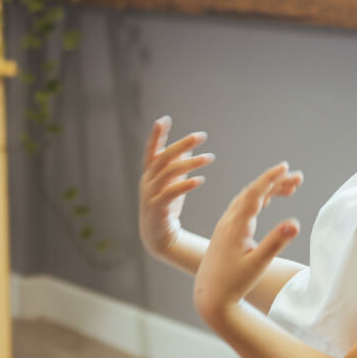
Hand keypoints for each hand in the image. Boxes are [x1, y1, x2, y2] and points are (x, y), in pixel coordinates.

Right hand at [139, 117, 213, 262]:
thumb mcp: (172, 184)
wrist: (158, 237)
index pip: (151, 150)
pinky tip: (200, 180)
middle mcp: (147, 181)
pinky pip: (170, 193)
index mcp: (149, 173)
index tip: (164, 120)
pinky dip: (185, 185)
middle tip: (200, 136)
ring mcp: (150, 195)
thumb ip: (178, 166)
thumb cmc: (166, 207)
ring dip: (190, 163)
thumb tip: (189, 148)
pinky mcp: (157, 208)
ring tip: (210, 157)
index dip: (156, 135)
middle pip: (162, 158)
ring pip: (168, 173)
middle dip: (181, 145)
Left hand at [194, 162, 302, 324]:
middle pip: (253, 193)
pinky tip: (269, 200)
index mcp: (235, 226)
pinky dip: (259, 200)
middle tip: (299, 177)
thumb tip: (295, 222)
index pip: (253, 194)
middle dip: (275, 182)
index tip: (285, 167)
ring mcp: (226, 226)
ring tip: (292, 187)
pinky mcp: (226, 232)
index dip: (270, 179)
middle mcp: (228, 222)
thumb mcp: (257, 264)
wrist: (209, 296)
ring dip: (268, 190)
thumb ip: (275, 242)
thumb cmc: (233, 283)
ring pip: (248, 199)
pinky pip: (244, 208)